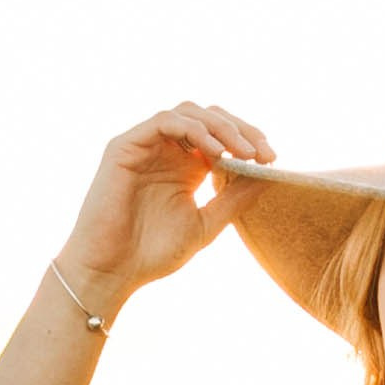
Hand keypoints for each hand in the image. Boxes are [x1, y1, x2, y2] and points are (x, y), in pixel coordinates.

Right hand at [57, 100, 277, 309]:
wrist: (111, 272)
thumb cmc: (153, 254)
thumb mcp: (206, 224)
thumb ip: (234, 199)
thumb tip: (271, 176)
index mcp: (186, 166)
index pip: (221, 135)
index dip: (249, 139)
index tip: (272, 159)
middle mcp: (166, 150)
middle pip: (209, 117)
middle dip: (240, 129)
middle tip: (263, 152)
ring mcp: (145, 145)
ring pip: (188, 113)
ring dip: (221, 127)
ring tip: (243, 151)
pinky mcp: (125, 146)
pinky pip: (164, 121)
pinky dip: (193, 130)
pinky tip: (214, 151)